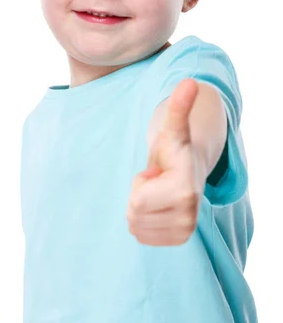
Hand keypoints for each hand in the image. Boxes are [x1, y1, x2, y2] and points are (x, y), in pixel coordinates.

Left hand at [127, 79, 200, 245]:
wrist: (187, 171)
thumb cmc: (173, 149)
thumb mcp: (172, 129)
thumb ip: (179, 107)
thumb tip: (189, 81)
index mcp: (184, 190)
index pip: (136, 202)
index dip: (139, 183)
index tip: (154, 172)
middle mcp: (189, 217)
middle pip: (133, 216)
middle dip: (137, 196)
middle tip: (154, 182)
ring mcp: (184, 232)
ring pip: (135, 227)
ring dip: (139, 208)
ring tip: (156, 192)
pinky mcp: (178, 241)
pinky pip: (140, 236)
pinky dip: (142, 222)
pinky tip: (157, 206)